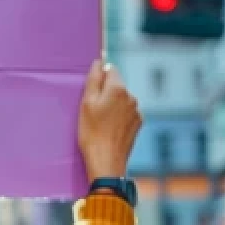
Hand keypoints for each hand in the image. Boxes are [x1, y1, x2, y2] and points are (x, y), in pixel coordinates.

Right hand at [78, 60, 141, 180]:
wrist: (106, 161)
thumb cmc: (92, 133)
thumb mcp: (86, 104)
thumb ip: (94, 80)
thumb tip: (99, 63)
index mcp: (118, 89)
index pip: (110, 70)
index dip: (99, 79)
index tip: (91, 93)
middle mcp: (131, 97)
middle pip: (116, 86)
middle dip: (105, 94)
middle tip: (93, 111)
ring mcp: (136, 111)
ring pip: (121, 100)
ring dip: (112, 106)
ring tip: (100, 123)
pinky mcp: (137, 124)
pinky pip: (126, 113)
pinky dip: (118, 118)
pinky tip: (109, 130)